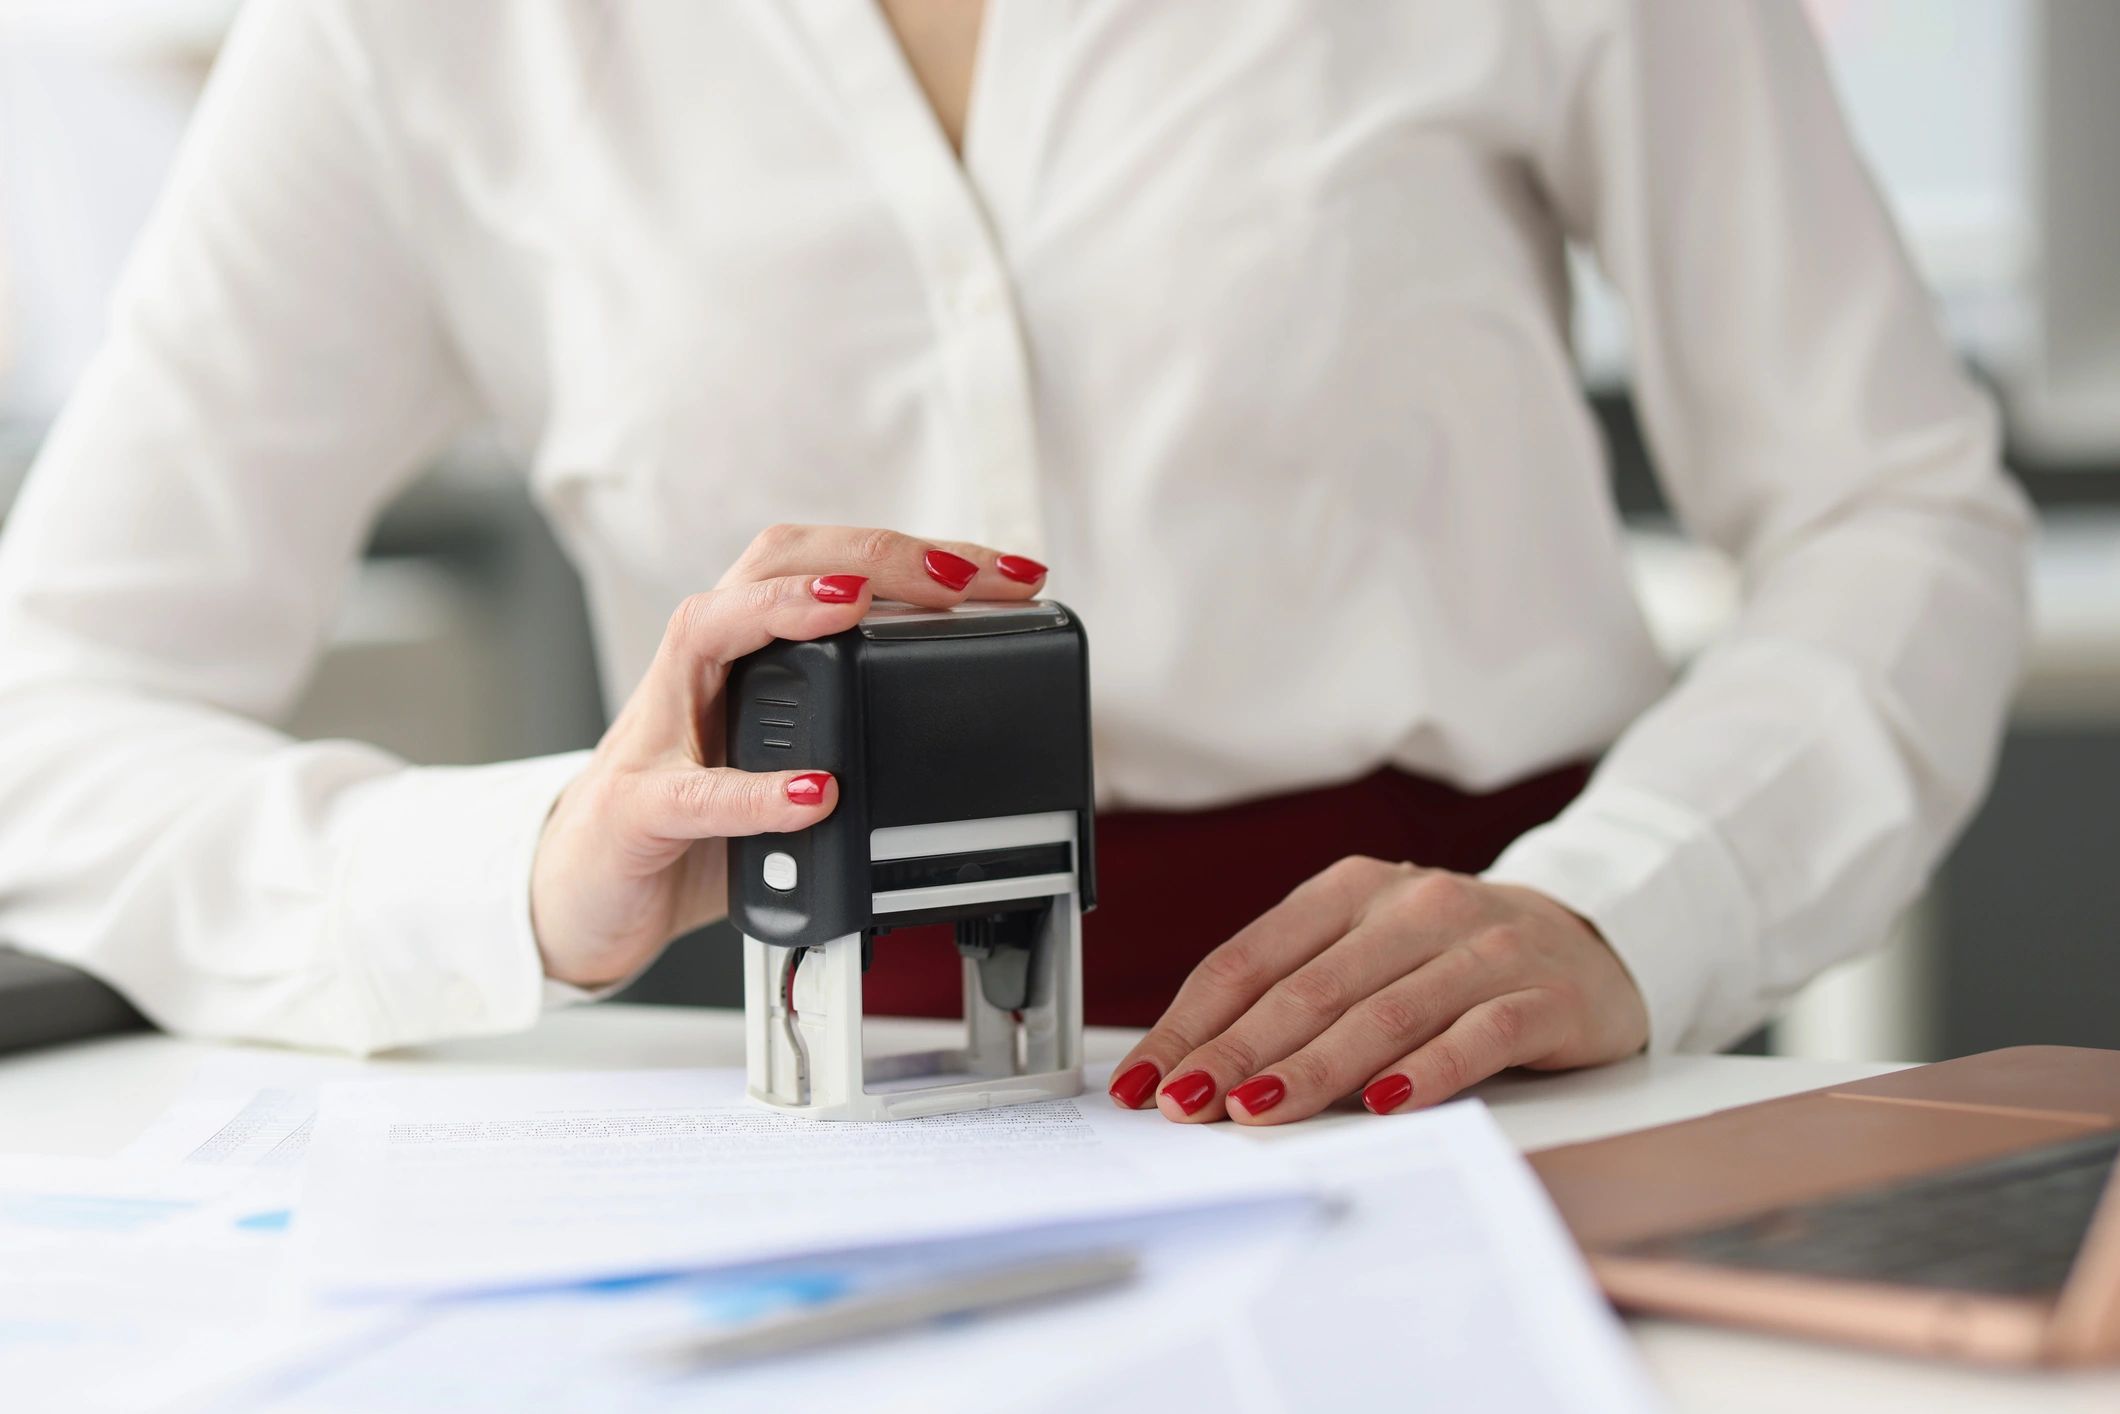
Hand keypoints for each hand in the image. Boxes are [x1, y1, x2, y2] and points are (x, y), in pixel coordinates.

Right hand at [531, 524, 1048, 987]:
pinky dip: (756, 790)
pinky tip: (817, 789)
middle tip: (961, 574)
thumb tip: (961, 722)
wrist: (579, 900)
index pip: (827, 566)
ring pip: (708, 629)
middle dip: (873, 556)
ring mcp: (659, 733)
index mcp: (744, 654)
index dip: (915, 556)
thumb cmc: (686, 827)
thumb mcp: (782, 764)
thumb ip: (847, 735)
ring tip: (860, 608)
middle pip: (773, 564)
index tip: (1005, 572)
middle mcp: (698, 671)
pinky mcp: (635, 810)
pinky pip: (693, 793)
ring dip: (789, 609)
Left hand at [1107, 860, 1646, 1122]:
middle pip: (1306, 989)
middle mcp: (1413, 907)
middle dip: (1234, 1052)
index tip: (1145, 1078)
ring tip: (1258, 1111)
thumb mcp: (1367, 952)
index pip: (1250, 960)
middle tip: (1186, 1105)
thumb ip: (1295, 994)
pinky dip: (1429, 1071)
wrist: (1592, 936)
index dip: (1191, 1022)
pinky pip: (1479, 1035)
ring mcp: (1481, 947)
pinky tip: (1387, 1102)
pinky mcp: (1543, 994)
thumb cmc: (1453, 957)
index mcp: (1349, 891)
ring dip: (1312, 1069)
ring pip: (1382, 1012)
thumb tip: (1194, 1066)